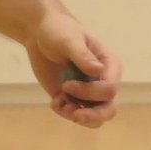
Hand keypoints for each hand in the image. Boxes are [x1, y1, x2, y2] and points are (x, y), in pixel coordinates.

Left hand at [25, 11, 120, 128]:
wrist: (40, 35)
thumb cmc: (59, 31)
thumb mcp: (69, 40)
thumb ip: (83, 56)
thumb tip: (99, 71)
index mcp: (110, 65)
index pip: (110, 89)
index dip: (90, 92)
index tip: (66, 84)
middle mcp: (104, 81)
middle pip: (109, 109)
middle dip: (92, 115)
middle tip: (74, 115)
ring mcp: (90, 92)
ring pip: (96, 119)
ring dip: (79, 117)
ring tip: (60, 106)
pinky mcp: (74, 99)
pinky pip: (77, 115)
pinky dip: (66, 114)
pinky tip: (54, 101)